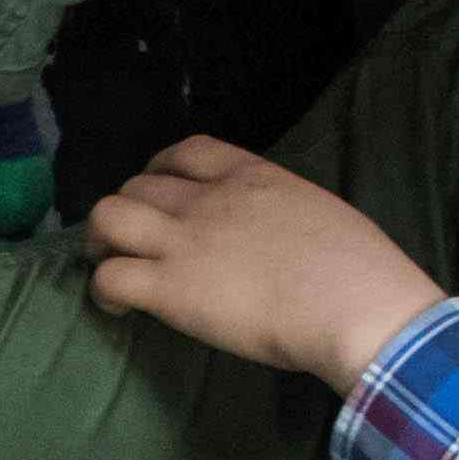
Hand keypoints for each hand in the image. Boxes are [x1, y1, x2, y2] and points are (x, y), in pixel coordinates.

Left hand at [76, 135, 445, 392]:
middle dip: (128, 210)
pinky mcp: (169, 288)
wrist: (354, 303)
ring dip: (100, 241)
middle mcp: (209, 199)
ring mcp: (185, 241)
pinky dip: (103, 291)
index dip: (161, 168)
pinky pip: (109, 277)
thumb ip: (280, 212)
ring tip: (108, 266)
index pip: (188, 151)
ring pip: (108, 218)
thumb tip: (274, 235)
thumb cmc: (358, 269)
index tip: (160, 191)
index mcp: (252, 176)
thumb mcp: (317, 211)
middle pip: (138, 185)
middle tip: (130, 242)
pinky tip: (116, 308)